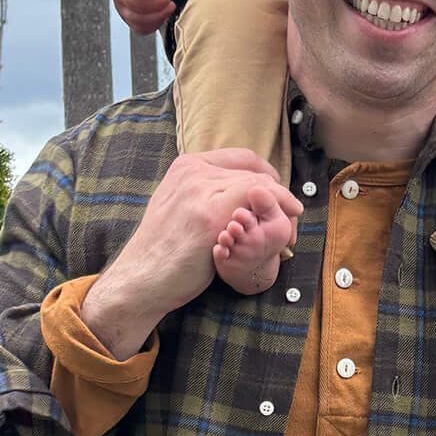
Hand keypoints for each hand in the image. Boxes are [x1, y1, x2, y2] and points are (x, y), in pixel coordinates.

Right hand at [82, 149, 299, 356]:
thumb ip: (205, 193)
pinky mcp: (210, 214)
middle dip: (280, 196)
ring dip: (282, 209)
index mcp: (186, 166)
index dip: (269, 176)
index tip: (280, 199)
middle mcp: (193, 171)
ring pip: (260, 186)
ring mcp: (200, 190)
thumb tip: (244, 193)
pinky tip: (285, 234)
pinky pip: (258, 200)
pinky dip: (278, 212)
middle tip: (292, 220)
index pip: (243, 158)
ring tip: (289, 234)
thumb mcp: (181, 207)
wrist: (143, 278)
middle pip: (255, 172)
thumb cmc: (165, 251)